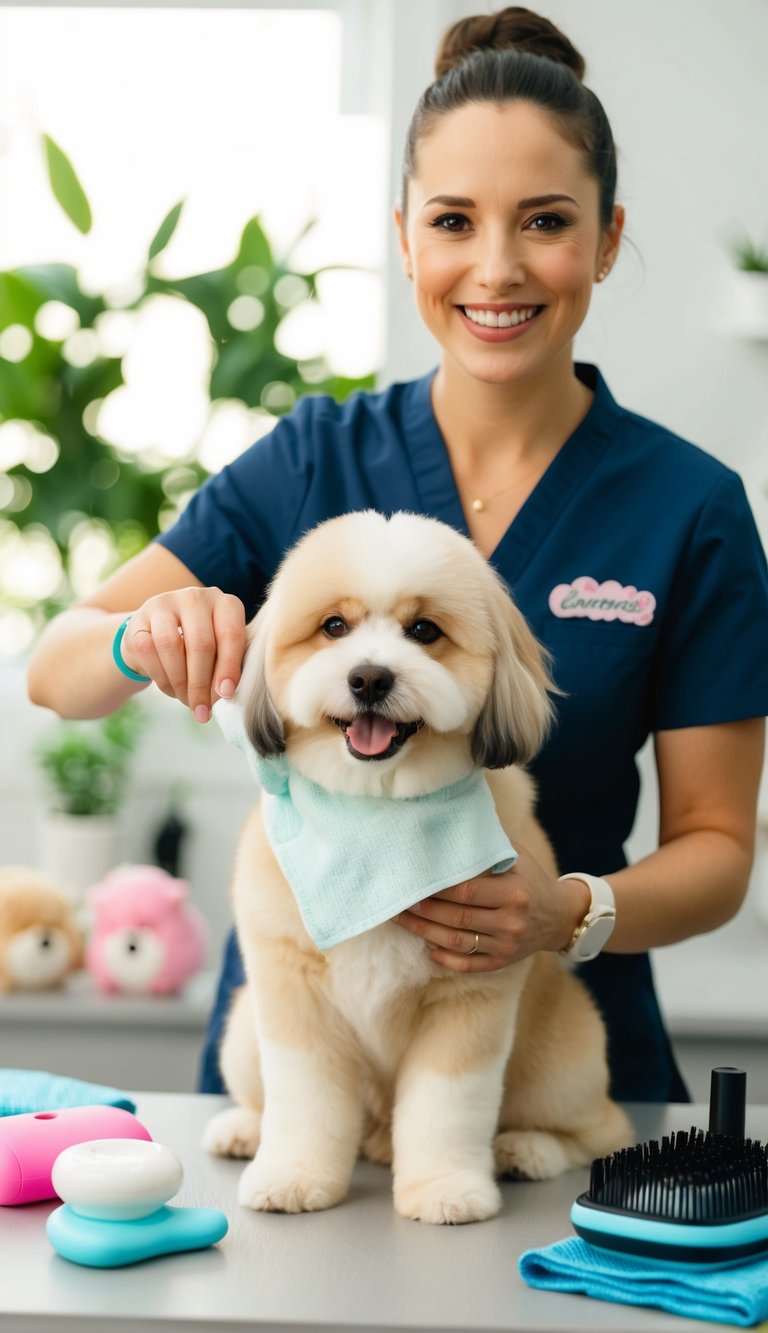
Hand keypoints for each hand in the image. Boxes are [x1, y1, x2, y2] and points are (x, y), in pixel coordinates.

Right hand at [120, 587, 246, 722]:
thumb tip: (223, 692)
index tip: (225, 694)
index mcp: (225, 603)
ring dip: (179, 681)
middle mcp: (196, 597)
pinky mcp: (138, 617)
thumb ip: (226, 669)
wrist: (158, 639)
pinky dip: (160, 676)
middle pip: (201, 643)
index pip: (231, 634)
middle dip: (201, 683)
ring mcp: (165, 603)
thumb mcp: (220, 655)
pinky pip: (147, 649)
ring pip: (171, 645)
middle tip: (202, 710)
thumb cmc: (199, 650)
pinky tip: (169, 688)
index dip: (229, 667)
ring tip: (186, 700)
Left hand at [393, 848, 588, 972]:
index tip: (413, 881)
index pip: (466, 892)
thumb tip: (450, 824)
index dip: (436, 889)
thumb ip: (488, 845)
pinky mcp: (502, 962)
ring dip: (424, 933)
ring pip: (457, 942)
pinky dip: (445, 958)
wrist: (560, 916)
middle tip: (397, 901)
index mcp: (514, 892)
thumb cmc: (531, 879)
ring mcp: (506, 945)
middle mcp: (510, 922)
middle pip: (456, 918)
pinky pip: (468, 964)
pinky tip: (427, 947)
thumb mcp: (517, 857)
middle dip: (423, 911)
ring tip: (402, 920)